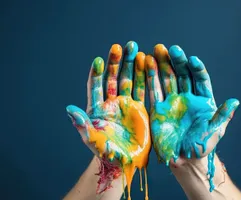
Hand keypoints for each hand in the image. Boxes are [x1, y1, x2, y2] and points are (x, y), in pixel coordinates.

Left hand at [66, 41, 150, 199]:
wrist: (125, 161)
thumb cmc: (106, 152)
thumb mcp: (91, 139)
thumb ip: (82, 124)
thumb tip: (69, 109)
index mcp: (99, 108)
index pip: (96, 86)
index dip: (97, 74)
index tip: (98, 61)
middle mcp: (113, 103)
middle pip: (114, 78)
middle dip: (117, 62)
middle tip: (123, 46)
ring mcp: (127, 105)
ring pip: (130, 80)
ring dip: (133, 65)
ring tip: (136, 49)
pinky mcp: (141, 109)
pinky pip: (143, 90)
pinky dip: (146, 77)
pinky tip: (148, 63)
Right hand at [145, 44, 239, 191]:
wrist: (184, 159)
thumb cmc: (202, 146)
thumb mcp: (214, 132)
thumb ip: (222, 116)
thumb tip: (235, 101)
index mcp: (203, 100)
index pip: (201, 80)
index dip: (197, 69)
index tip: (192, 59)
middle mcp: (187, 97)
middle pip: (183, 75)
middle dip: (177, 61)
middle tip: (171, 49)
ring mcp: (172, 102)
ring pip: (167, 79)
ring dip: (162, 65)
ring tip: (156, 50)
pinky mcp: (159, 109)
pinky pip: (154, 91)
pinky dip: (150, 79)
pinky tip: (146, 64)